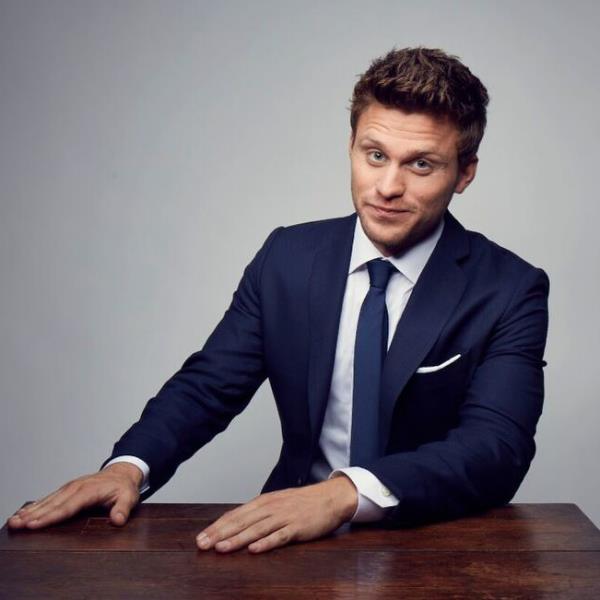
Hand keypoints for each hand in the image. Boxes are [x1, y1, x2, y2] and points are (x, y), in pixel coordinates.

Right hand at [5, 462, 142, 529]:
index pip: (67, 507)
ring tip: (14, 520)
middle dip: (33, 515)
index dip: (50, 517)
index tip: (35, 525)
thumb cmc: (123, 487)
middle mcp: (76, 488)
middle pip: (52, 504)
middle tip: (16, 525)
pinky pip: (49, 498)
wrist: (122, 473)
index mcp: (89, 491)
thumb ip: (123, 508)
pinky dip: (36, 506)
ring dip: (31, 511)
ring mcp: (70, 488)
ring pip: (48, 501)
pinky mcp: (67, 490)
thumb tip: (118, 520)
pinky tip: (25, 513)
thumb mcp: (129, 497)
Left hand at [196, 475, 357, 553]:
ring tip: (221, 548)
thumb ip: (258, 513)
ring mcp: (284, 517)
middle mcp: (270, 508)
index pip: (234, 515)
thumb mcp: (276, 503)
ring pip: (256, 529)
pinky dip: (266, 543)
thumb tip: (236, 525)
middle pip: (241, 521)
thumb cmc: (302, 502)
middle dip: (219, 534)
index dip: (216, 527)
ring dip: (237, 539)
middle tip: (202, 544)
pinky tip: (255, 549)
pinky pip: (280, 536)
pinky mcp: (297, 527)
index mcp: (263, 502)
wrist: (330, 497)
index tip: (201, 538)